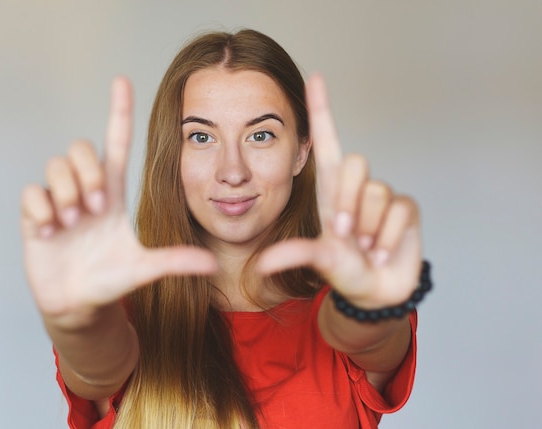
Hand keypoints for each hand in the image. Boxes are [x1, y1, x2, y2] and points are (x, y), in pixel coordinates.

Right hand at [20, 77, 216, 325]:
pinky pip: (31, 193)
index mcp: (114, 194)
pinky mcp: (34, 217)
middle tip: (95, 209)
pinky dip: (42, 210)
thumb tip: (214, 264)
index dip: (119, 112)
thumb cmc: (112, 281)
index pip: (117, 143)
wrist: (79, 305)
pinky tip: (51, 232)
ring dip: (68, 193)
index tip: (122, 80)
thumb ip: (175, 261)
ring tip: (73, 224)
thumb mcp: (145, 268)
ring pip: (55, 165)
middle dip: (88, 173)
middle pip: (80, 147)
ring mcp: (59, 202)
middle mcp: (86, 191)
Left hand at [258, 74, 421, 308]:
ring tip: (364, 248)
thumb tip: (262, 265)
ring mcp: (383, 197)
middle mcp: (357, 187)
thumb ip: (293, 255)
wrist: (373, 292)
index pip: (326, 141)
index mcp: (330, 189)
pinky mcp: (406, 208)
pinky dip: (387, 239)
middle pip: (356, 162)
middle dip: (349, 203)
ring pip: (378, 192)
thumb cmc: (342, 269)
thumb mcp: (316, 259)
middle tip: (345, 235)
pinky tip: (381, 253)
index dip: (322, 110)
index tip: (314, 77)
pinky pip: (399, 211)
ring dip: (368, 228)